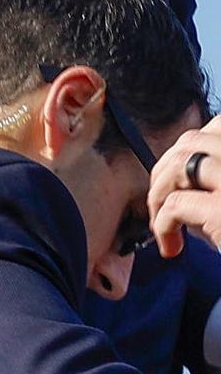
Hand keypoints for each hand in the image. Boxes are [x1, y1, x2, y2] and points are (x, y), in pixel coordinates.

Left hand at [148, 115, 220, 256]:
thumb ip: (220, 183)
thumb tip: (181, 181)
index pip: (218, 127)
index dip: (191, 147)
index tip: (183, 176)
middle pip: (192, 141)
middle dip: (166, 168)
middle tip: (161, 201)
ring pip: (178, 164)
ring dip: (159, 193)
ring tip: (161, 222)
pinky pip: (175, 205)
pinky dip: (161, 224)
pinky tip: (170, 246)